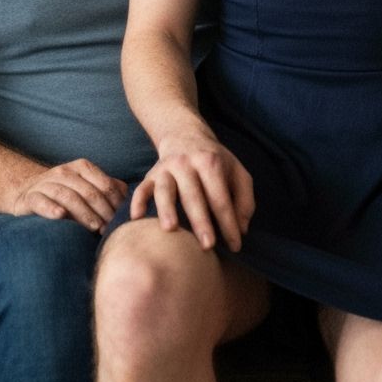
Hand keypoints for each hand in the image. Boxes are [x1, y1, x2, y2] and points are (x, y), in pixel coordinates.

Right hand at [13, 159, 127, 231]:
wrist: (27, 190)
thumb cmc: (64, 192)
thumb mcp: (86, 185)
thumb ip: (107, 188)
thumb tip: (131, 198)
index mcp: (82, 167)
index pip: (105, 184)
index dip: (116, 203)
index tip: (122, 220)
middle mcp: (64, 172)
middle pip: (89, 191)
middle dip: (103, 211)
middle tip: (111, 229)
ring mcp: (46, 183)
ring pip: (68, 196)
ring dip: (84, 213)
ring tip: (95, 227)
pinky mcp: (31, 197)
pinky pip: (41, 201)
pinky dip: (51, 208)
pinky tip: (60, 216)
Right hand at [131, 128, 253, 252]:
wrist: (185, 135)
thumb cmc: (214, 161)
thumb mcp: (237, 172)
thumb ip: (245, 199)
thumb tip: (242, 228)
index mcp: (210, 163)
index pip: (220, 197)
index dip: (228, 222)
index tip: (235, 246)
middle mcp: (186, 164)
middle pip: (193, 195)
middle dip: (200, 221)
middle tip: (208, 246)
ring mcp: (166, 168)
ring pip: (165, 189)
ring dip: (166, 208)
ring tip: (170, 229)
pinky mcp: (151, 174)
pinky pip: (141, 188)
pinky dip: (137, 201)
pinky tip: (137, 218)